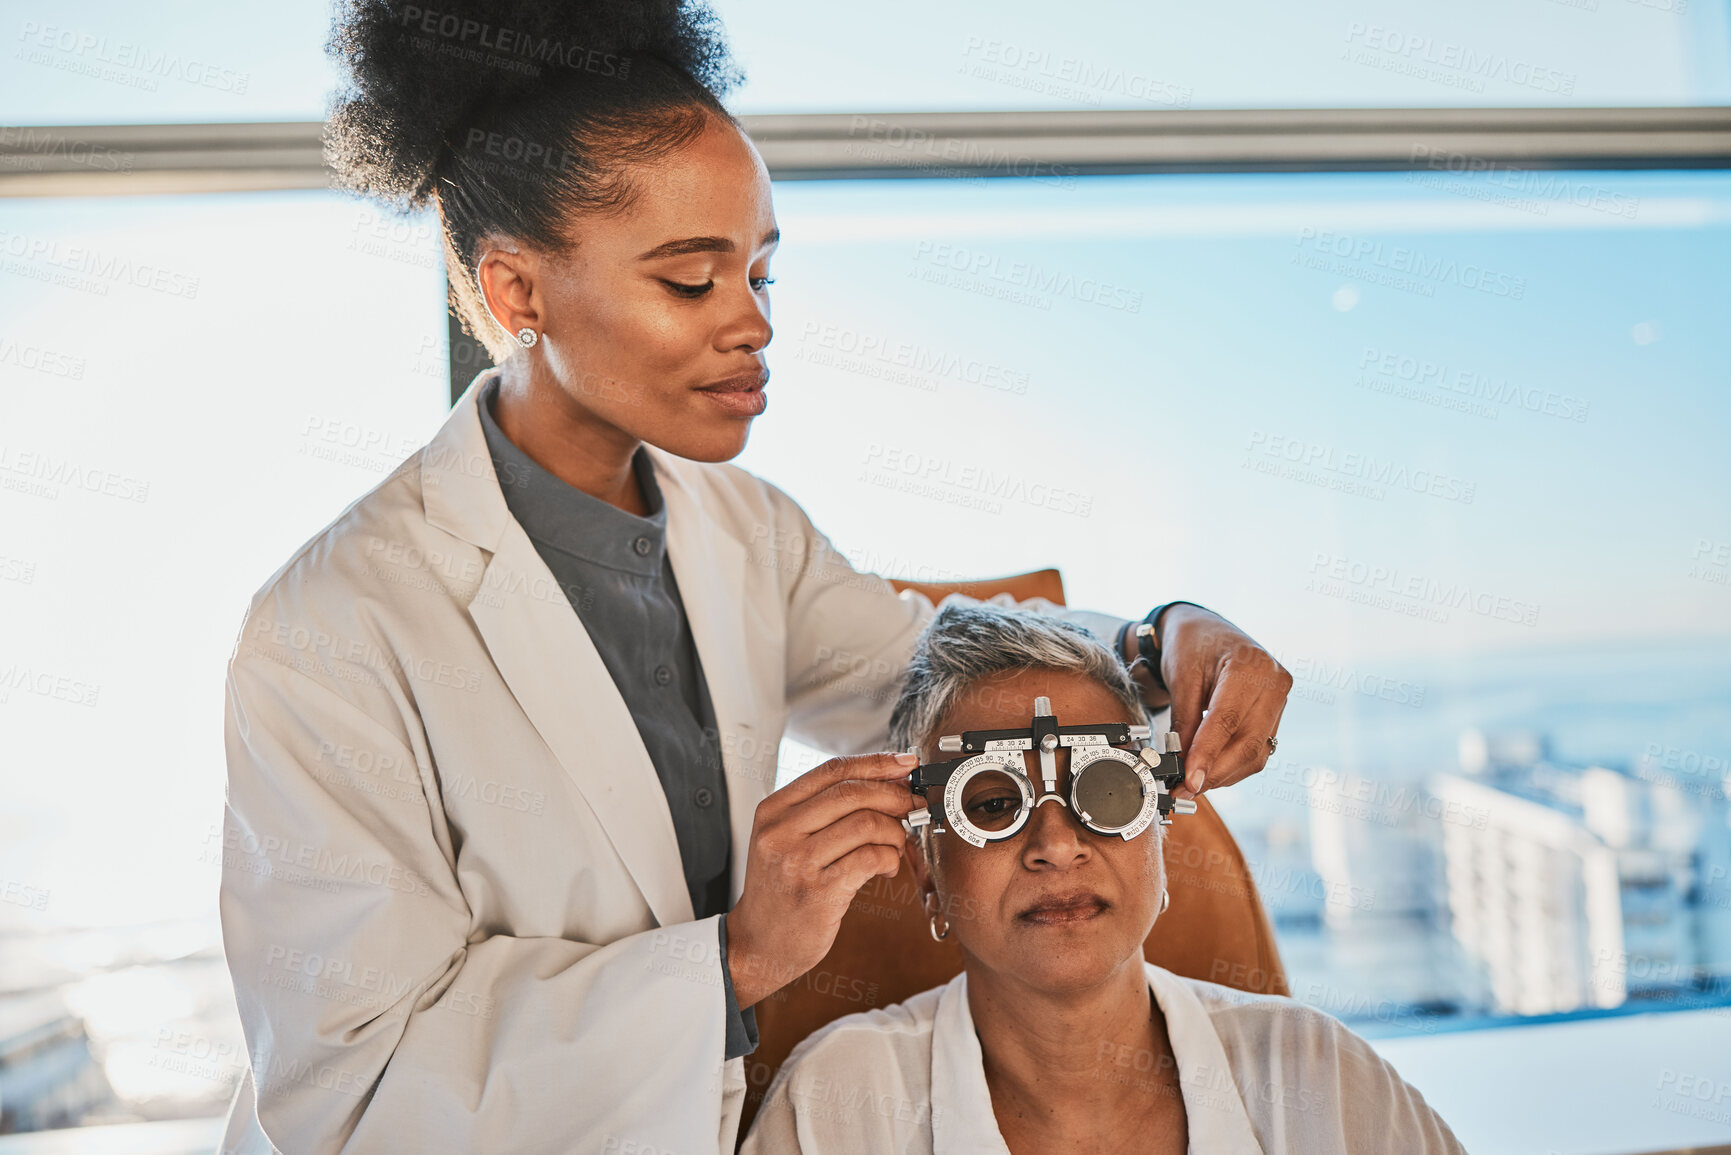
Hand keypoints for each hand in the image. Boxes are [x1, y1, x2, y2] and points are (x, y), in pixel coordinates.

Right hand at [726, 752, 916, 1008]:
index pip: (831, 771)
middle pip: (851, 792)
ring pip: (865, 823)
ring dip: (894, 831)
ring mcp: (798, 862)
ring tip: (896, 844)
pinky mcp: (819, 892)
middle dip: (892, 795)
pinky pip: (870, 858)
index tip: (904, 763)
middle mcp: (780, 832)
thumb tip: (884, 781)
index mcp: (772, 810)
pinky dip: (890, 858)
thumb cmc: (781, 890)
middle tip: (910, 806)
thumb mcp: (784, 840)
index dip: (875, 763)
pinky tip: (888, 866)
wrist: (758, 943)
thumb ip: (821, 811)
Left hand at [1136, 605, 1291, 798]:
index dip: (1207, 755)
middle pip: (1248, 743)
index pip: (1227, 720)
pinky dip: (1233, 764)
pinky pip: (1258, 749)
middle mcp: (1274, 684)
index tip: (1189, 780)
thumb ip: (1184, 722)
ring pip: (1256, 753)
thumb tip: (1181, 764)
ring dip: (1224, 774)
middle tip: (1184, 788)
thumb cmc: (1192, 645)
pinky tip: (1210, 769)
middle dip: (1215, 772)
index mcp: (1250, 666)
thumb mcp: (1180, 677)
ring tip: (1192, 782)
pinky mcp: (1275, 715)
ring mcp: (1279, 701)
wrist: (1206, 629)